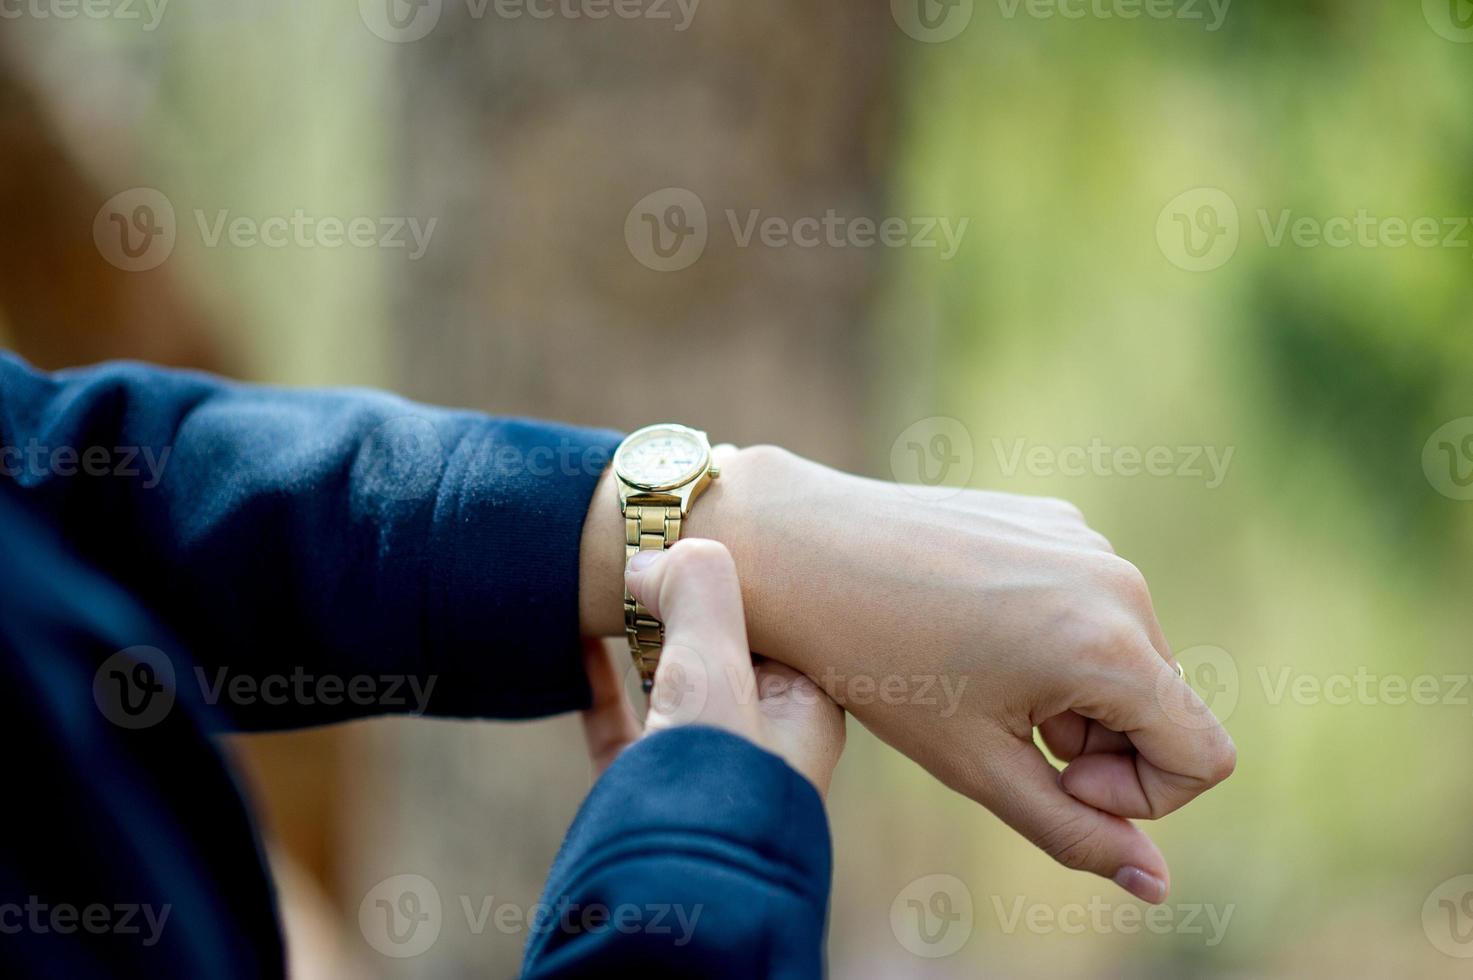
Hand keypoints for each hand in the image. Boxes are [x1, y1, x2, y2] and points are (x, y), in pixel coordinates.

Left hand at [580, 447, 1235, 902]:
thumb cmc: (876, 662)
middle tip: (999, 729)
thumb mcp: (978, 765)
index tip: (1055, 777)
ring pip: (1127, 656)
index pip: (1205, 758)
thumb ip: (1074, 832)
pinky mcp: (1055, 516)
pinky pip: (1090, 602)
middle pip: (1163, 706)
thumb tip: (1155, 883)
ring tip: (977, 677)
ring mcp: (1088, 539)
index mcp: (1112, 644)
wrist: (799, 547)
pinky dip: (1052, 636)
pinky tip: (969, 630)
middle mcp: (1119, 580)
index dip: (1138, 797)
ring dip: (1073, 691)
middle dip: (1097, 743)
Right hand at [580, 538, 845, 798]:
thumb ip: (697, 590)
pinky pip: (621, 716)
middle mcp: (761, 736)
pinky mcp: (641, 788)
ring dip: (642, 629)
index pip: (785, 615)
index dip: (747, 566)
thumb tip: (650, 557)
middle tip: (648, 541)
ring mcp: (700, 763)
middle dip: (687, 593)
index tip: (704, 520)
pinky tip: (576, 638)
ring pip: (670, 673)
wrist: (664, 900)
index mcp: (805, 708)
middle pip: (725, 639)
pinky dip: (600, 677)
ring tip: (611, 574)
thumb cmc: (712, 781)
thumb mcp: (714, 666)